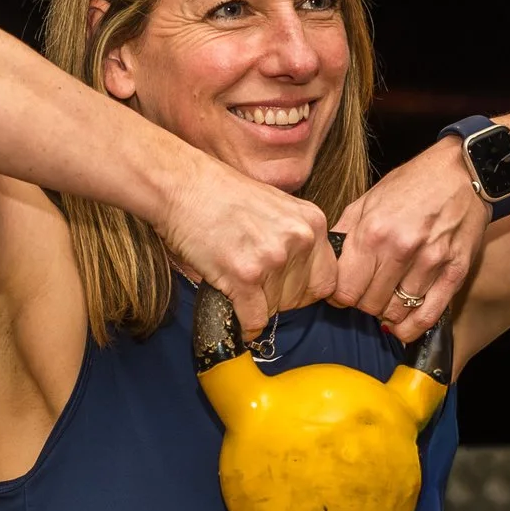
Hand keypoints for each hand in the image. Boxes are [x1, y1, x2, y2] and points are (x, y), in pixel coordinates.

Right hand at [156, 157, 337, 336]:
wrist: (182, 187)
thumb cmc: (224, 197)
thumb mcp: (278, 208)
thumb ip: (297, 239)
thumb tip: (303, 281)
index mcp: (312, 222)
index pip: (327, 280)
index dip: (305, 291)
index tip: (286, 290)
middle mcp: (299, 239)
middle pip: (301, 298)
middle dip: (277, 299)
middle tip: (253, 283)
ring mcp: (273, 258)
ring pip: (275, 310)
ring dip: (255, 304)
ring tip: (235, 279)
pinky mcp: (245, 275)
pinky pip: (254, 319)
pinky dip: (244, 323)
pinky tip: (234, 309)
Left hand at [330, 136, 489, 340]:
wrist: (463, 172)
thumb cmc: (413, 183)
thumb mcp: (368, 199)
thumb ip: (344, 232)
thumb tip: (325, 262)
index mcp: (373, 231)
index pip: (344, 289)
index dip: (339, 295)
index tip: (343, 292)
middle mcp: (400, 249)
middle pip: (368, 304)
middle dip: (362, 303)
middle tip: (367, 292)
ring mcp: (430, 263)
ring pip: (395, 313)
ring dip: (387, 312)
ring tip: (387, 299)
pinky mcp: (454, 272)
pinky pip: (428, 315)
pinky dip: (411, 328)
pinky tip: (402, 325)